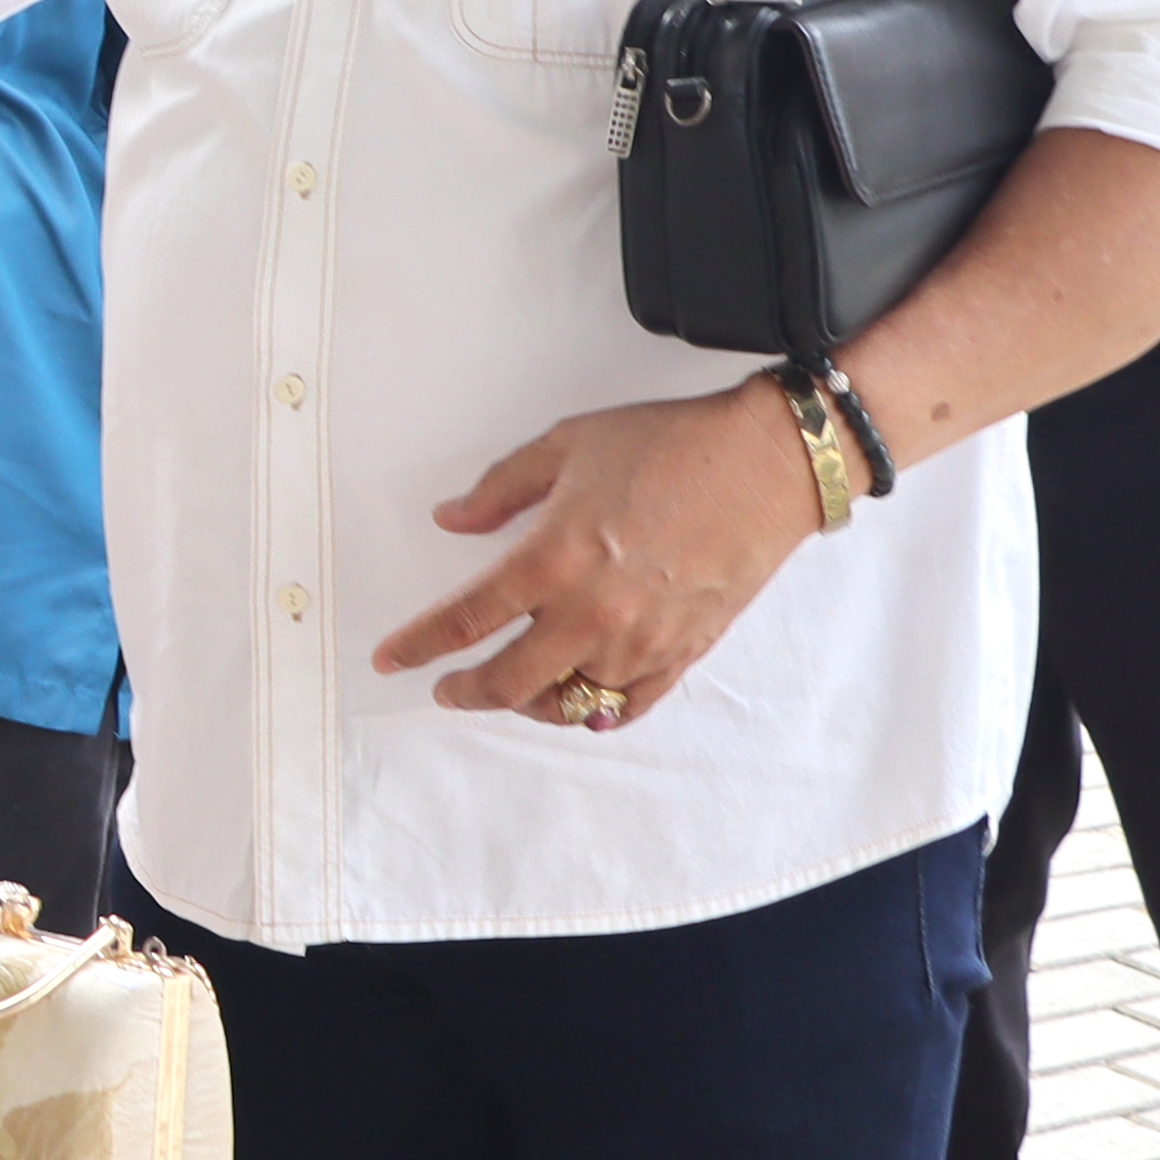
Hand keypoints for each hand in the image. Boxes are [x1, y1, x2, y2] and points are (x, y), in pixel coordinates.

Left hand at [371, 380, 814, 722]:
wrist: (767, 463)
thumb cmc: (672, 446)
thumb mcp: (566, 446)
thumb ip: (500, 489)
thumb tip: (452, 518)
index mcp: (552, 559)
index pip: (464, 621)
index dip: (417, 646)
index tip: (392, 659)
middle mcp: (591, 613)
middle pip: (507, 682)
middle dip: (465, 692)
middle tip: (446, 689)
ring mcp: (639, 641)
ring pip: (567, 703)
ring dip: (529, 703)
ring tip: (512, 688)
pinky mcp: (682, 653)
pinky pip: (627, 706)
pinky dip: (596, 713)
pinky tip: (580, 704)